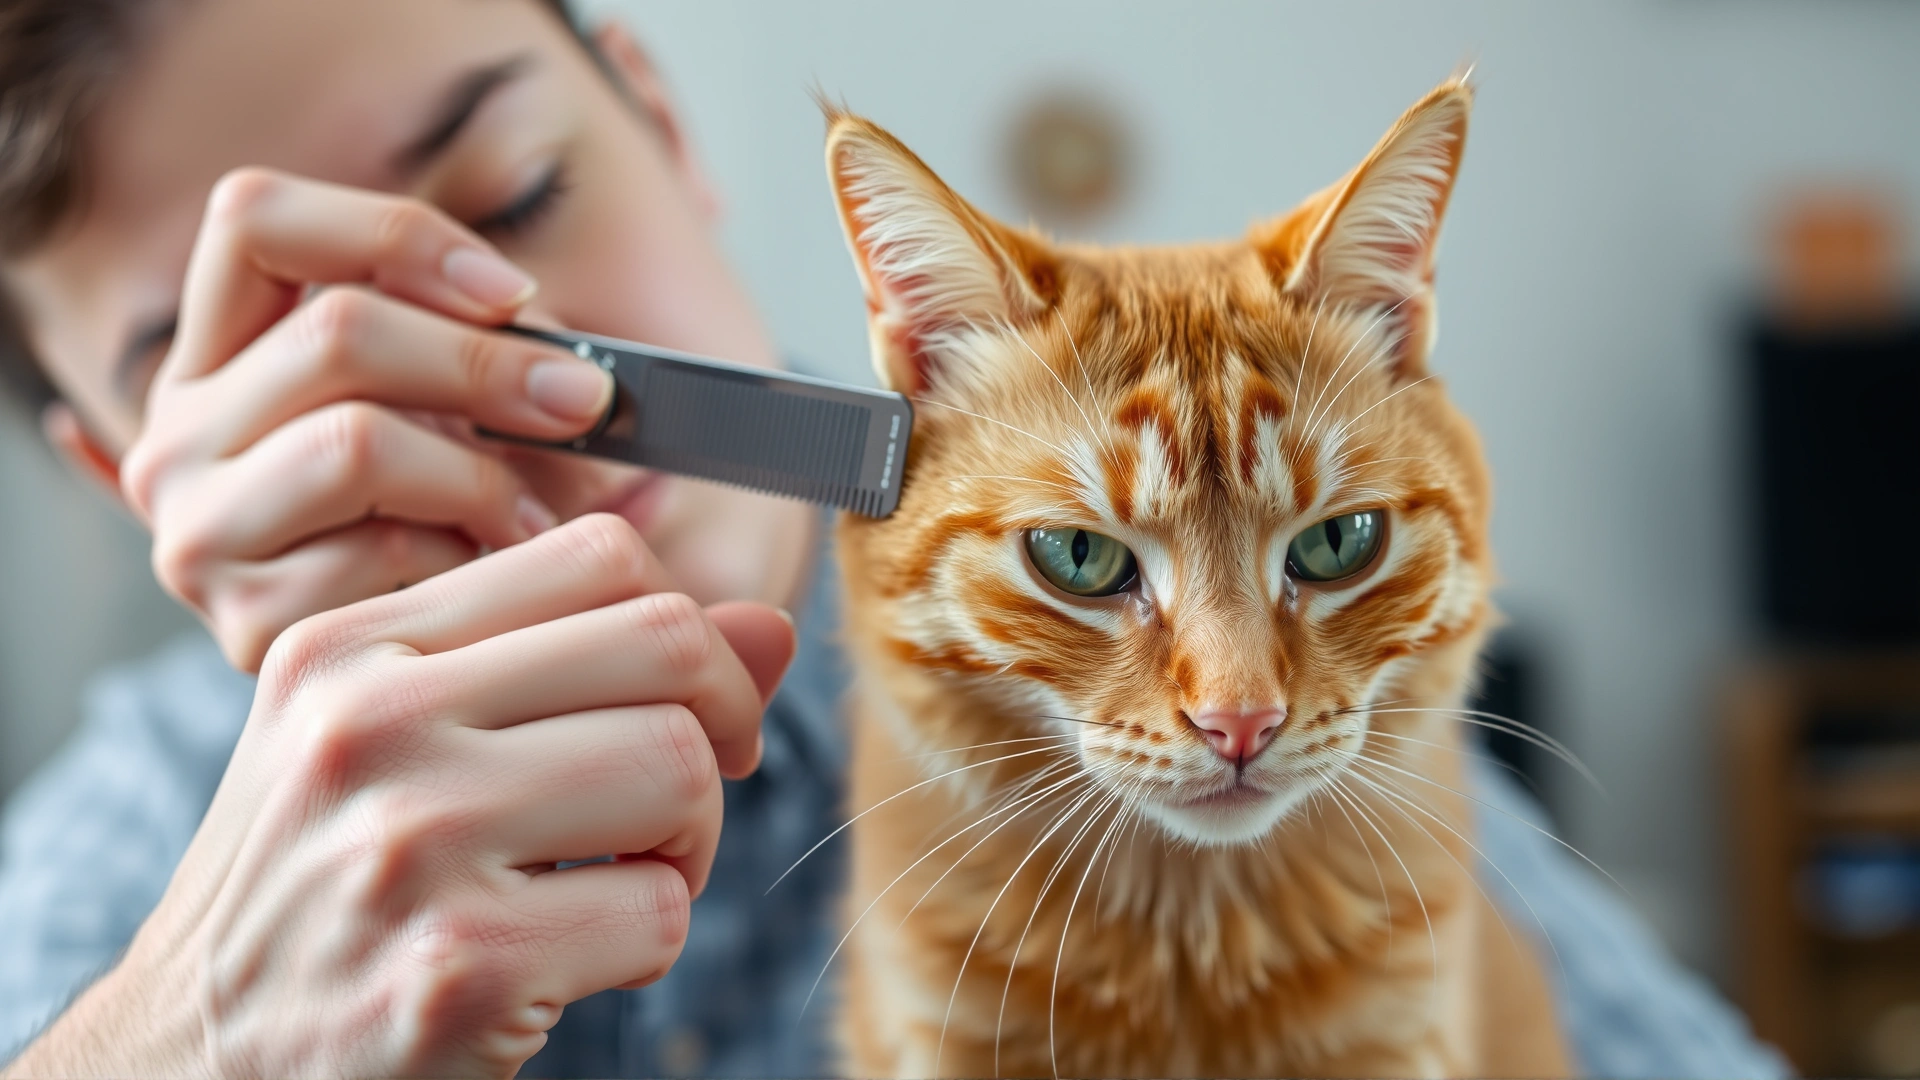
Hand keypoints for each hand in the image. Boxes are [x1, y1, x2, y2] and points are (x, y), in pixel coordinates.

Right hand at [5, 516, 795, 1077]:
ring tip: (622, 877)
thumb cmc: (324, 886)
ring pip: (678, 771)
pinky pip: (661, 912)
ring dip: (689, 841)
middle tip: (690, 796)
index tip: (688, 705)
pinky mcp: (460, 968)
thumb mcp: (405, 744)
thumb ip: (575, 666)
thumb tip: (772, 628)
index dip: (687, 629)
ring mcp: (411, 846)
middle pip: (664, 648)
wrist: (195, 1059)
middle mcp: (368, 726)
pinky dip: (649, 941)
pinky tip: (573, 957)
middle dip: (718, 725)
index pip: (599, 555)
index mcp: (349, 646)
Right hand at [119, 167, 617, 670]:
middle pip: (335, 331)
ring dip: (483, 471)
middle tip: (585, 403)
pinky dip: (466, 559)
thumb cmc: (449, 531)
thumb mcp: (452, 422)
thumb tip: (586, 375)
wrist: (397, 711)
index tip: (515, 294)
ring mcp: (198, 530)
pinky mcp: (241, 622)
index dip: (396, 235)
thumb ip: (485, 364)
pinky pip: (375, 555)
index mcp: (219, 355)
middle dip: (487, 362)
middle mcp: (179, 433)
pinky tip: (504, 577)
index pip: (255, 219)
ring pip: (355, 440)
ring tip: (542, 512)